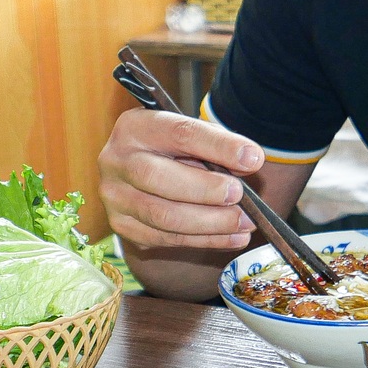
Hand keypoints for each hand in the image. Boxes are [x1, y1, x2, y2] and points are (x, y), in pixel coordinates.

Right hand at [99, 108, 264, 249]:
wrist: (140, 173)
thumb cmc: (172, 151)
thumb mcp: (192, 137)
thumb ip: (217, 146)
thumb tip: (248, 162)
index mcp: (135, 127)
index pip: (179, 133)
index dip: (218, 147)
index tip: (252, 159)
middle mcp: (116, 161)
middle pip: (157, 178)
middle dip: (206, 190)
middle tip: (240, 196)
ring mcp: (115, 197)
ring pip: (162, 216)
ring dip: (210, 223)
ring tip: (244, 222)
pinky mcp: (122, 226)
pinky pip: (166, 239)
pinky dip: (204, 241)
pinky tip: (232, 237)